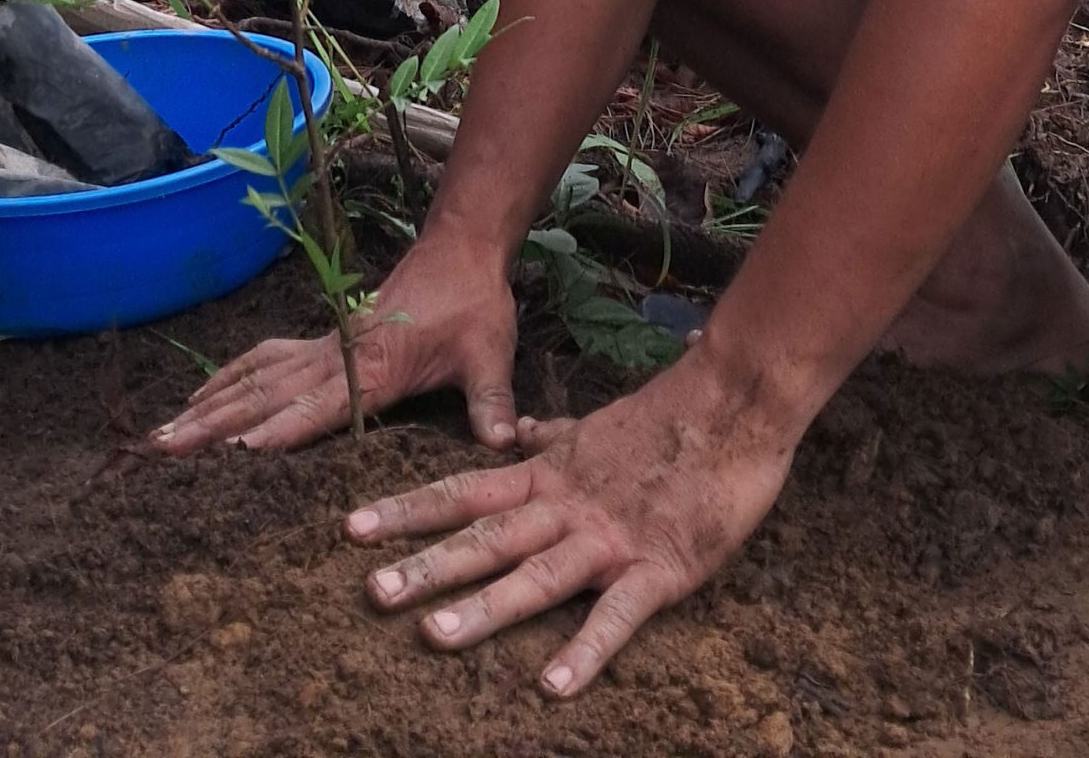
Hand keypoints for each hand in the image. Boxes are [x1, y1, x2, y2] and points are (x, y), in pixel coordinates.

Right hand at [150, 233, 520, 455]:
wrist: (462, 248)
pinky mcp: (323, 339)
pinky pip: (265, 360)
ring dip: (210, 405)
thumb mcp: (490, 352)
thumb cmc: (475, 303)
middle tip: (164, 451)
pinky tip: (202, 400)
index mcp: (375, 365)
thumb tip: (508, 445)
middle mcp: (338, 354)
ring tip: (163, 435)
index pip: (321, 404)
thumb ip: (492, 401)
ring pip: (256, 377)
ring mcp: (325, 345)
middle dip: (216, 424)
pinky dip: (230, 379)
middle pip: (267, 392)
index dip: (282, 429)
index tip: (238, 453)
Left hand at [345, 348, 796, 696]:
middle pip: (487, 538)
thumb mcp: (595, 426)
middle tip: (370, 591)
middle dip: (428, 565)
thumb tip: (513, 432)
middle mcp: (567, 506)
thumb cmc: (668, 418)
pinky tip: (554, 686)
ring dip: (486, 606)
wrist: (734, 403)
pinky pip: (616, 616)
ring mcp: (610, 538)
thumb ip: (550, 438)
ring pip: (537, 575)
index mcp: (550, 475)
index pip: (466, 491)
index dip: (410, 510)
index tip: (353, 527)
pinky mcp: (658, 568)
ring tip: (434, 636)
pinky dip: (586, 650)